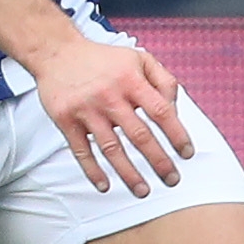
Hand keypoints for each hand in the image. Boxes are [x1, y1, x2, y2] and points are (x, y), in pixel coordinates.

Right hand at [31, 38, 191, 197]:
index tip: (186, 153)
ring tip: (143, 191)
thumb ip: (163, 80)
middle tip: (171, 179)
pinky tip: (105, 185)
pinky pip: (82, 151)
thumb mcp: (139, 59)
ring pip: (111, 149)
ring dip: (129, 174)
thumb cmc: (102, 59)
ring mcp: (87, 110)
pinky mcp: (66, 120)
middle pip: (139, 135)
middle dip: (158, 161)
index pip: (160, 111)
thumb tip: (175, 109)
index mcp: (131, 80)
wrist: (57, 52)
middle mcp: (110, 96)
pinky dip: (93, 171)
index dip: (177, 134)